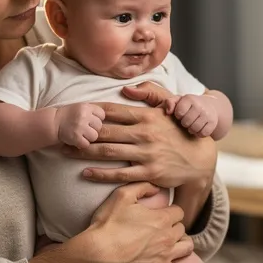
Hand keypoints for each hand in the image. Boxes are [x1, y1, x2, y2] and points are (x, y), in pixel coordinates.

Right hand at [54, 102, 104, 148]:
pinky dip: (81, 145)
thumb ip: (93, 111)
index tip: (90, 122)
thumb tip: (113, 117)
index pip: (102, 115)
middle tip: (84, 130)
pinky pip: (86, 144)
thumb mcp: (81, 107)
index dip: (98, 120)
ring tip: (80, 135)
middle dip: (93, 130)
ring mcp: (79, 126)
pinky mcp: (75, 137)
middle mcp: (84, 115)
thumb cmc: (68, 115)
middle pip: (100, 126)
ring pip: (94, 136)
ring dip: (88, 138)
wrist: (52, 122)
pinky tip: (76, 141)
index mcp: (86, 106)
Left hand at [61, 82, 216, 188]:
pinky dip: (101, 173)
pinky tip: (86, 172)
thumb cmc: (182, 131)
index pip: (113, 111)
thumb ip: (152, 93)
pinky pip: (120, 174)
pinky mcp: (148, 172)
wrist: (200, 160)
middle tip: (63, 134)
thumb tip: (126, 88)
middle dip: (81, 132)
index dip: (92, 112)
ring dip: (84, 151)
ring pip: (108, 152)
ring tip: (66, 151)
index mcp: (147, 116)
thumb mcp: (172, 106)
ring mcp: (146, 154)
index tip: (75, 112)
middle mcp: (145, 134)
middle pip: (105, 131)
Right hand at [88, 182, 216, 262]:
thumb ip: (142, 187)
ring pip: (187, 246)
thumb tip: (157, 187)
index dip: (169, 212)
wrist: (98, 253)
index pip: (177, 212)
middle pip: (181, 228)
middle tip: (159, 229)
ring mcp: (167, 255)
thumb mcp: (121, 196)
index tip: (159, 214)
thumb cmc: (107, 224)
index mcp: (162, 217)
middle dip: (174, 227)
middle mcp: (168, 236)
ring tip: (174, 243)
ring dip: (182, 243)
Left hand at [163, 94, 217, 137]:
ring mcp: (207, 114)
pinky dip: (199, 133)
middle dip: (184, 123)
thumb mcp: (179, 100)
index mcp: (189, 98)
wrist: (209, 105)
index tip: (181, 114)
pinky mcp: (213, 123)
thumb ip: (170, 102)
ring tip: (191, 125)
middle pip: (186, 122)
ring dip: (191, 129)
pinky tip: (199, 129)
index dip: (178, 115)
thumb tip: (168, 112)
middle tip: (186, 121)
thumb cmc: (189, 105)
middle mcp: (200, 105)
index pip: (179, 112)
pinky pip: (203, 133)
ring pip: (194, 129)